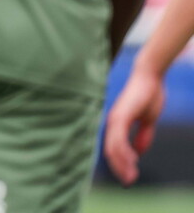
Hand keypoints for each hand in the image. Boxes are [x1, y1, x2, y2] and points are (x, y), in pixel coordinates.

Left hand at [104, 69, 164, 184]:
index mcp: (117, 124)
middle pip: (110, 150)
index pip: (114, 148)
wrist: (150, 77)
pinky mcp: (121, 115)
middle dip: (119, 168)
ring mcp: (115, 118)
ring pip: (113, 146)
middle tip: (128, 181)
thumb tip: (139, 152)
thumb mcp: (147, 120)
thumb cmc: (148, 96)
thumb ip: (143, 135)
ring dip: (122, 163)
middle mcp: (112, 122)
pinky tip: (132, 160)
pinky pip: (118, 137)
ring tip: (130, 176)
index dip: (120, 163)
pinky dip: (123, 150)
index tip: (128, 177)